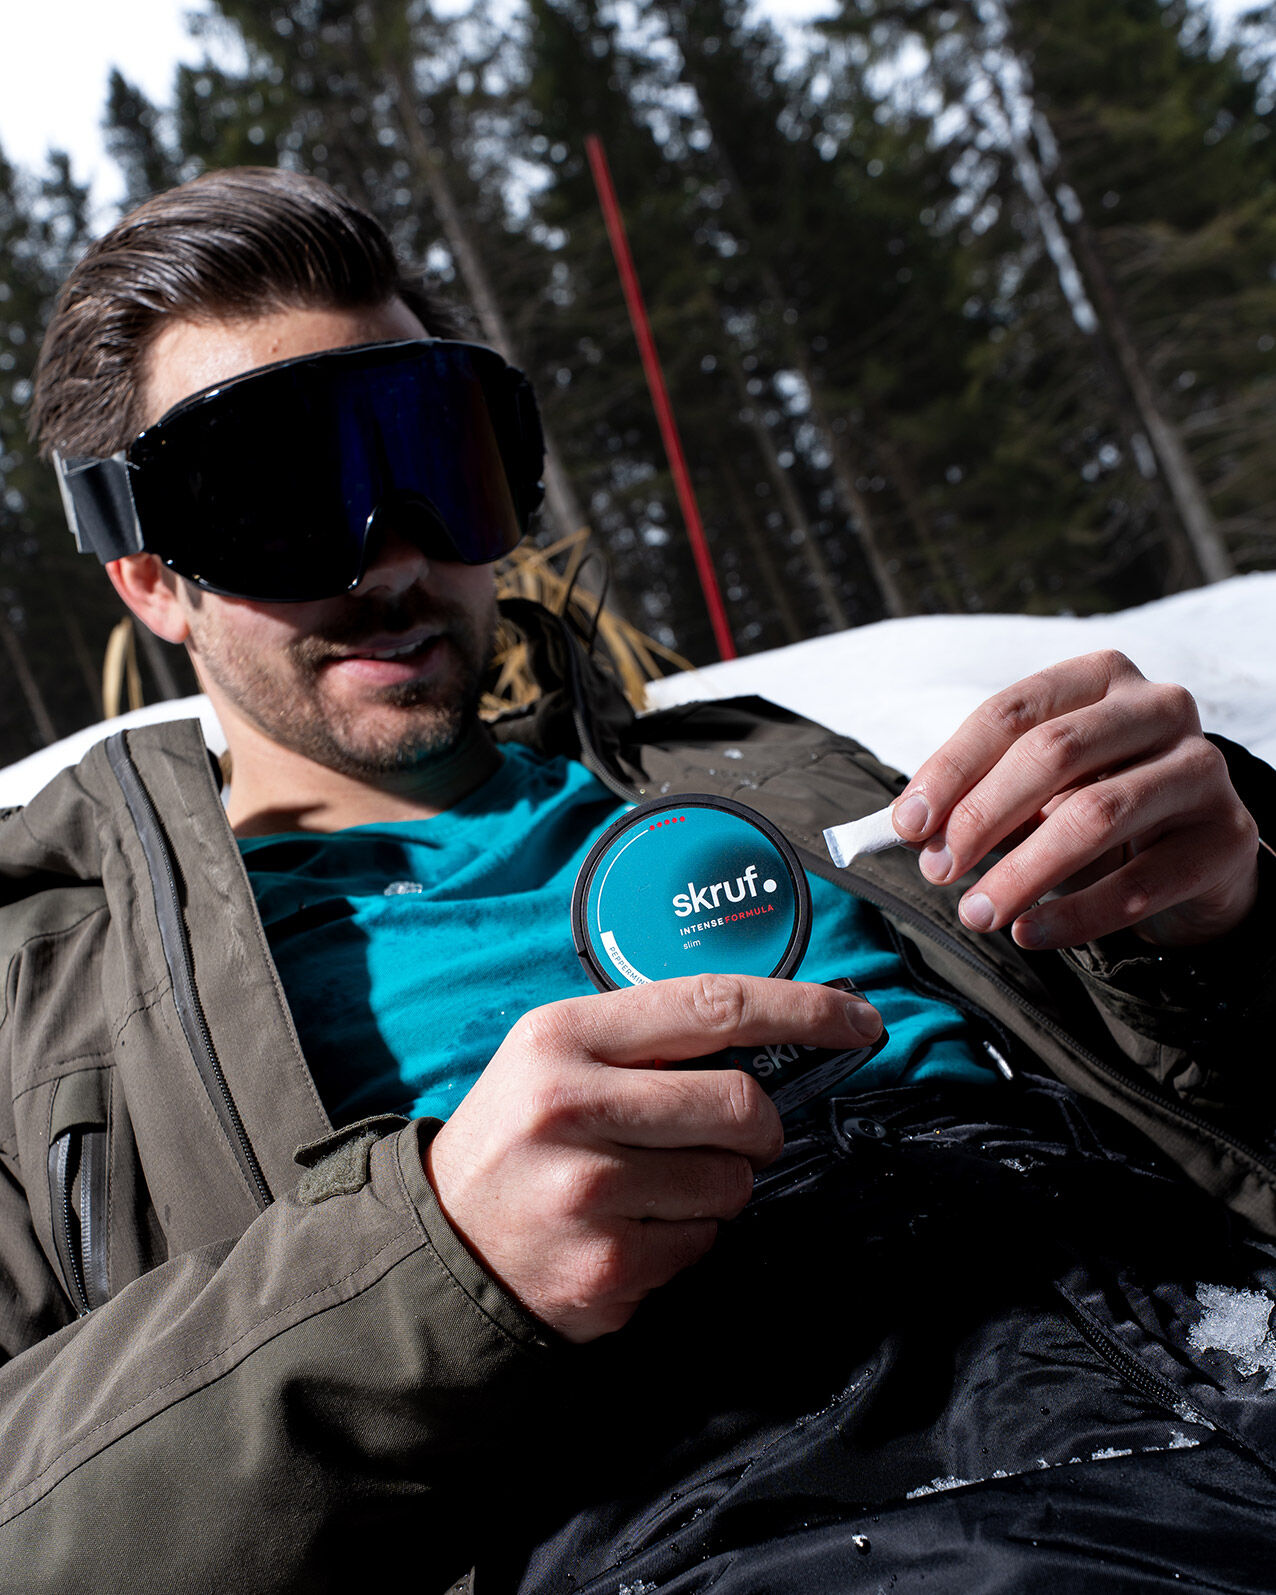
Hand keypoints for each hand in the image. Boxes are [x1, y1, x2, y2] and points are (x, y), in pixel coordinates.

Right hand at [424, 975, 881, 1342]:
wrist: (445, 1238)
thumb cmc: (523, 1132)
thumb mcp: (558, 1056)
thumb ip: (650, 1041)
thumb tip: (779, 1037)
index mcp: (563, 1036)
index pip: (713, 1006)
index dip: (803, 1010)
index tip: (860, 1020)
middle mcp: (571, 1106)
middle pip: (740, 1105)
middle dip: (758, 1127)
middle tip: (732, 1137)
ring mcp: (588, 1192)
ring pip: (733, 1184)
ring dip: (718, 1187)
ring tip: (654, 1186)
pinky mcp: (606, 1266)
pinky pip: (704, 1244)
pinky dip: (687, 1237)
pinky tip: (632, 1229)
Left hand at [890, 649, 1258, 949]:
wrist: (1194, 852)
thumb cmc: (1096, 804)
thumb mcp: (1037, 788)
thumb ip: (977, 796)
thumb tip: (909, 829)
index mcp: (1101, 677)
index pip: (1011, 712)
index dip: (951, 770)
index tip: (906, 825)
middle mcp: (1159, 707)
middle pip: (1053, 753)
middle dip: (981, 816)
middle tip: (936, 870)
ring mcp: (1200, 769)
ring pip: (1095, 816)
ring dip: (1022, 872)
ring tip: (975, 912)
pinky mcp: (1225, 837)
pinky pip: (1140, 882)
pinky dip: (1075, 914)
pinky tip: (1029, 933)